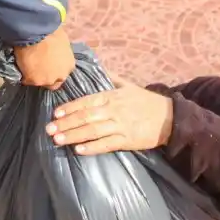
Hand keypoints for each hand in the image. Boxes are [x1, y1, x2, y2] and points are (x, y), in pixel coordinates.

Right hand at [14, 27, 75, 89]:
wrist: (37, 31)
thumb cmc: (50, 31)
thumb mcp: (61, 43)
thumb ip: (59, 53)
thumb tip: (53, 52)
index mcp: (69, 66)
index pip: (62, 74)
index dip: (53, 70)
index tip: (46, 66)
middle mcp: (61, 76)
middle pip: (52, 82)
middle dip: (45, 76)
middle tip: (36, 68)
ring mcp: (47, 80)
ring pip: (38, 82)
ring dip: (33, 76)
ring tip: (26, 66)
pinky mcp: (33, 80)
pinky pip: (26, 80)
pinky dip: (23, 75)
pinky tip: (20, 66)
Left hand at [45, 83, 173, 154]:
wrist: (171, 118)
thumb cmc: (147, 102)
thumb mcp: (128, 86)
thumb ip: (111, 78)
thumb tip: (96, 68)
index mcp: (112, 96)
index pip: (86, 101)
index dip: (69, 107)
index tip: (55, 113)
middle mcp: (114, 110)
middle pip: (85, 117)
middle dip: (65, 123)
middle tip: (49, 129)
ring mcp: (120, 126)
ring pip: (93, 130)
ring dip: (74, 135)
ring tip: (58, 140)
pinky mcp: (128, 140)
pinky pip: (107, 144)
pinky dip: (92, 148)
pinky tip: (79, 150)